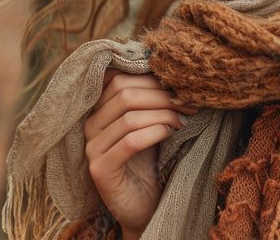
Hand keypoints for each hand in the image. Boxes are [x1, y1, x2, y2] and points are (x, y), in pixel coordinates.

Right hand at [83, 68, 197, 237]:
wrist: (144, 204)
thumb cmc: (150, 160)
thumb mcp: (151, 123)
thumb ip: (152, 101)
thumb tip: (176, 74)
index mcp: (99, 110)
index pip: (121, 80)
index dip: (153, 80)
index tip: (182, 88)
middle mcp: (90, 126)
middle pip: (125, 95)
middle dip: (162, 96)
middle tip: (188, 104)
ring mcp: (92, 148)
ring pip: (129, 118)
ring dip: (164, 115)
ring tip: (183, 120)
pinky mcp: (100, 170)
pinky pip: (130, 142)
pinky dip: (155, 132)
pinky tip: (170, 134)